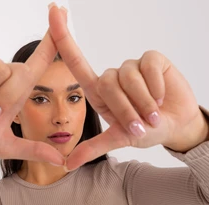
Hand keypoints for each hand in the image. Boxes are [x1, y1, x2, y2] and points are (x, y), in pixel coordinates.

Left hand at [48, 4, 203, 170]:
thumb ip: (93, 148)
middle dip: (125, 109)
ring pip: (127, 76)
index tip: (52, 11)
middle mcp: (112, 77)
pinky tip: (161, 95)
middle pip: (107, 82)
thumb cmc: (145, 131)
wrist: (175, 126)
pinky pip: (147, 65)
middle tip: (141, 124)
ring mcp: (132, 67)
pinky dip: (155, 85)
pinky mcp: (151, 59)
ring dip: (142, 101)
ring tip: (153, 114)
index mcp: (99, 93)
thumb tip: (67, 165)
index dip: (63, 37)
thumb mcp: (118, 140)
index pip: (76, 61)